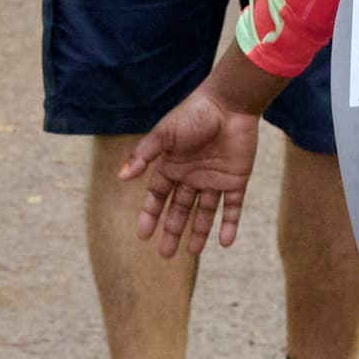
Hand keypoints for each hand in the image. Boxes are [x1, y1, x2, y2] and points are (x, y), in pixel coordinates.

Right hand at [120, 86, 261, 256]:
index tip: (143, 235)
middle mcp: (192, 176)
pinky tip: (225, 243)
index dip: (150, 215)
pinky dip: (230, 224)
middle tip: (166, 255)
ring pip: (205, 212)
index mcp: (172, 165)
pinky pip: (233, 207)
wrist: (229, 104)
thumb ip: (144, 154)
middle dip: (172, 230)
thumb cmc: (194, 115)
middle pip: (180, 209)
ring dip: (200, 232)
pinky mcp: (236, 180)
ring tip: (194, 252)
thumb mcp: (165, 135)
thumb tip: (121, 176)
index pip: (158, 197)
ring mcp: (214, 179)